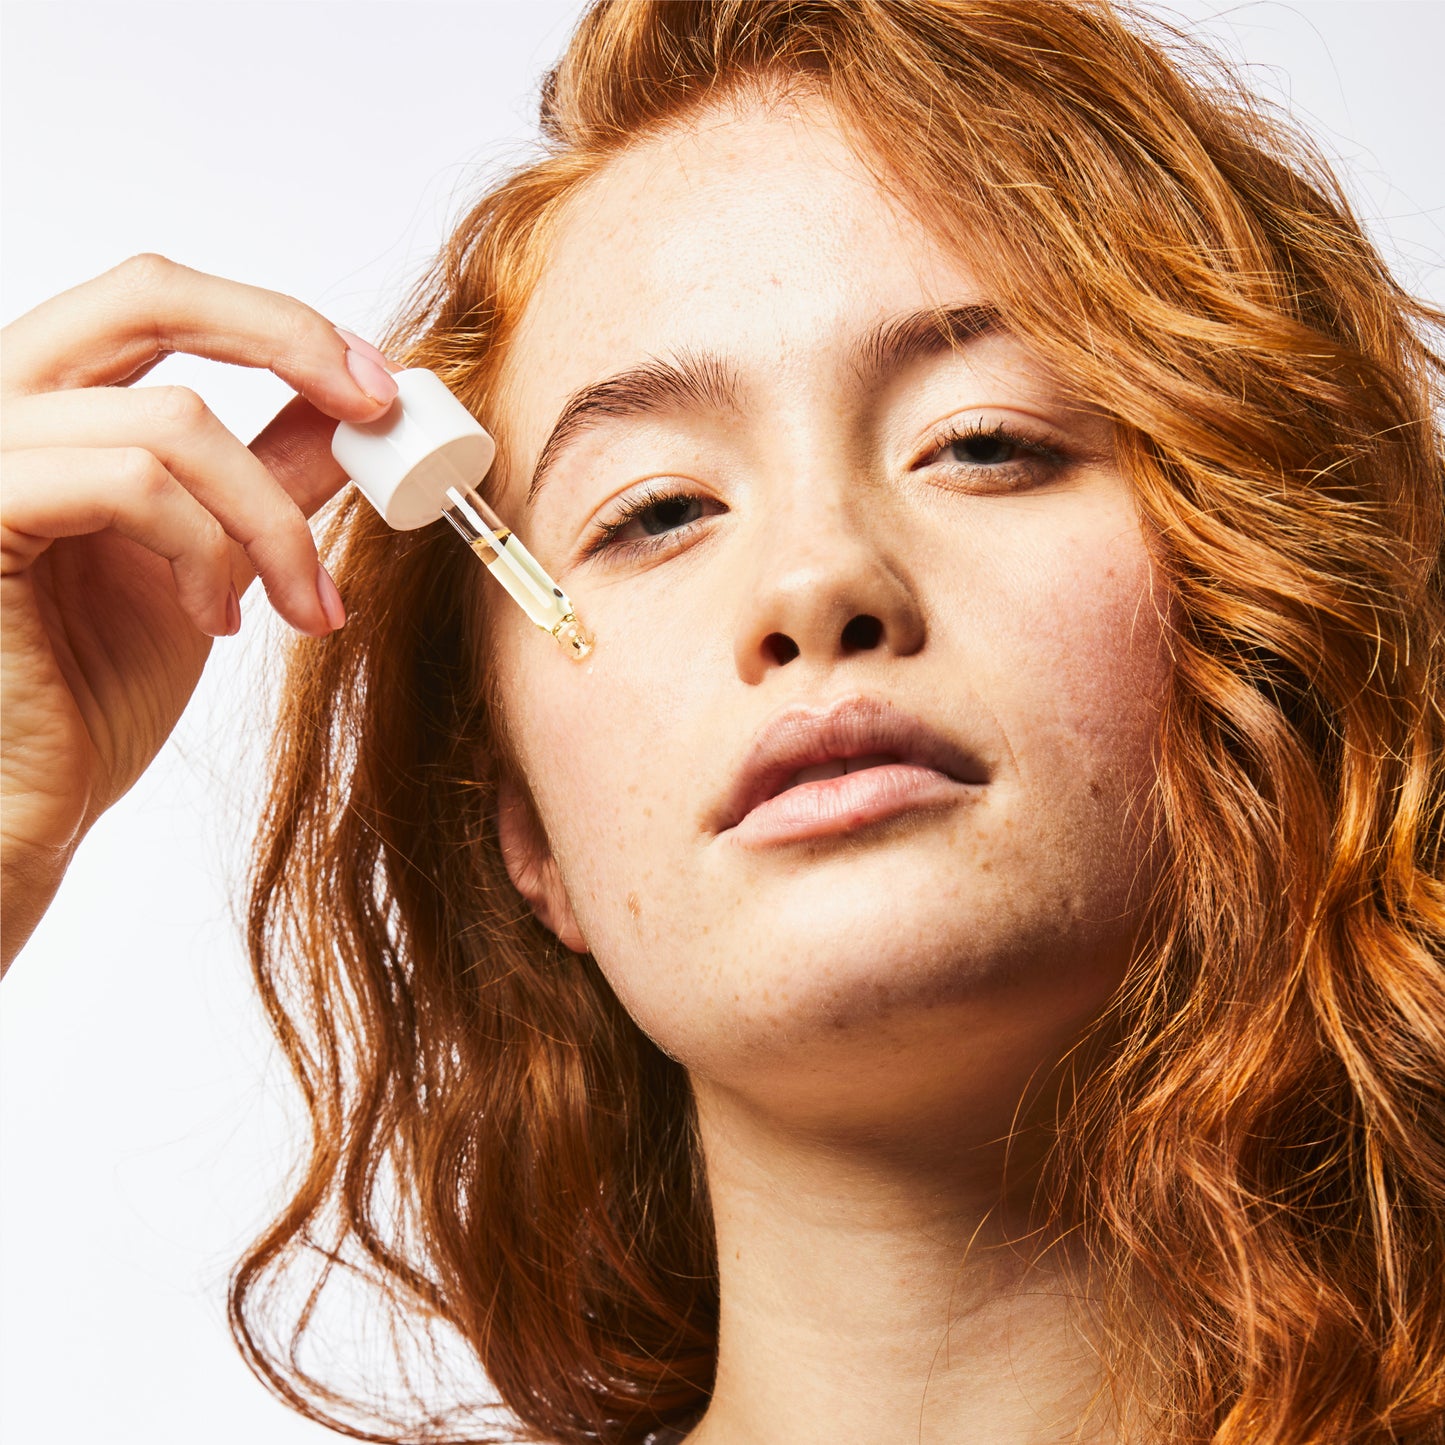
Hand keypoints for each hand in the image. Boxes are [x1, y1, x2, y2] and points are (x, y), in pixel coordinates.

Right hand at [0, 253, 397, 971]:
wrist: (23, 806)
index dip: (279, 321)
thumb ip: (263, 478)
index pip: (155, 299)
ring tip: (300, 604)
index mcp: (49, 407)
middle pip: (147, 293)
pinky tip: (214, 622)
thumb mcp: (210, 562)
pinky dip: (208, 553)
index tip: (378, 385)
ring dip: (271, 522)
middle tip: (379, 408)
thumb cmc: (92, 694)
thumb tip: (350, 413)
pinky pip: (130, 485)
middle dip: (289, 340)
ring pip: (173, 421)